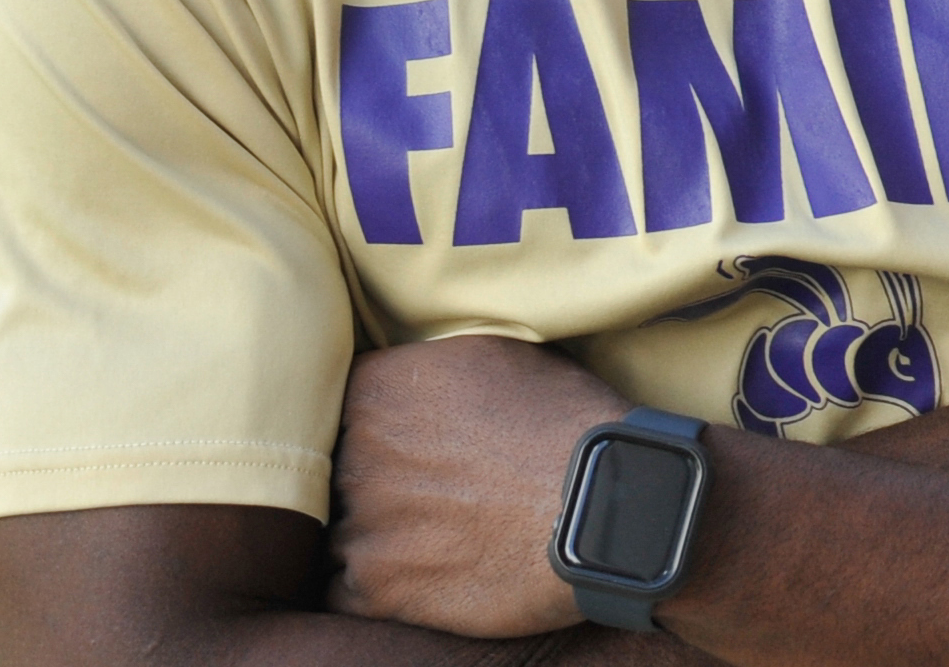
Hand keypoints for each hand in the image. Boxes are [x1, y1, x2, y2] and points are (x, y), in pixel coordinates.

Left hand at [325, 334, 628, 637]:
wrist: (608, 508)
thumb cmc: (570, 426)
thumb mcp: (504, 357)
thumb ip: (436, 367)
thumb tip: (420, 375)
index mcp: (377, 389)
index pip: (344, 405)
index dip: (382, 426)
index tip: (413, 442)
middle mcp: (354, 454)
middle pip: (341, 471)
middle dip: (377, 481)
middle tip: (436, 491)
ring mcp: (361, 525)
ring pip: (341, 532)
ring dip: (377, 536)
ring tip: (437, 538)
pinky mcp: (375, 588)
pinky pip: (344, 591)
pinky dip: (378, 588)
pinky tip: (426, 575)